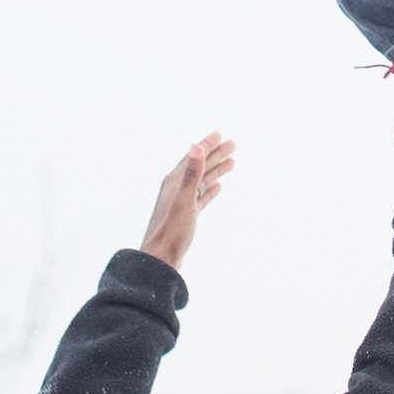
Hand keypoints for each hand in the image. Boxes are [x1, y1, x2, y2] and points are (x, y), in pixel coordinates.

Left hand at [138, 132, 235, 271]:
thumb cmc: (171, 230)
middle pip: (199, 166)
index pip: (194, 156)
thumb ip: (191, 173)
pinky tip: (218, 187)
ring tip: (231, 162)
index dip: (207, 145)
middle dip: (215, 154)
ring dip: (215, 170)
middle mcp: (177, 188)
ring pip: (202, 181)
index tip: (220, 134)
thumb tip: (196, 145)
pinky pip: (201, 197)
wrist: (160, 259)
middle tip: (233, 144)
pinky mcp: (186, 215)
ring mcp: (182, 202)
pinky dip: (210, 189)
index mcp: (174, 181)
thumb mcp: (184, 200)